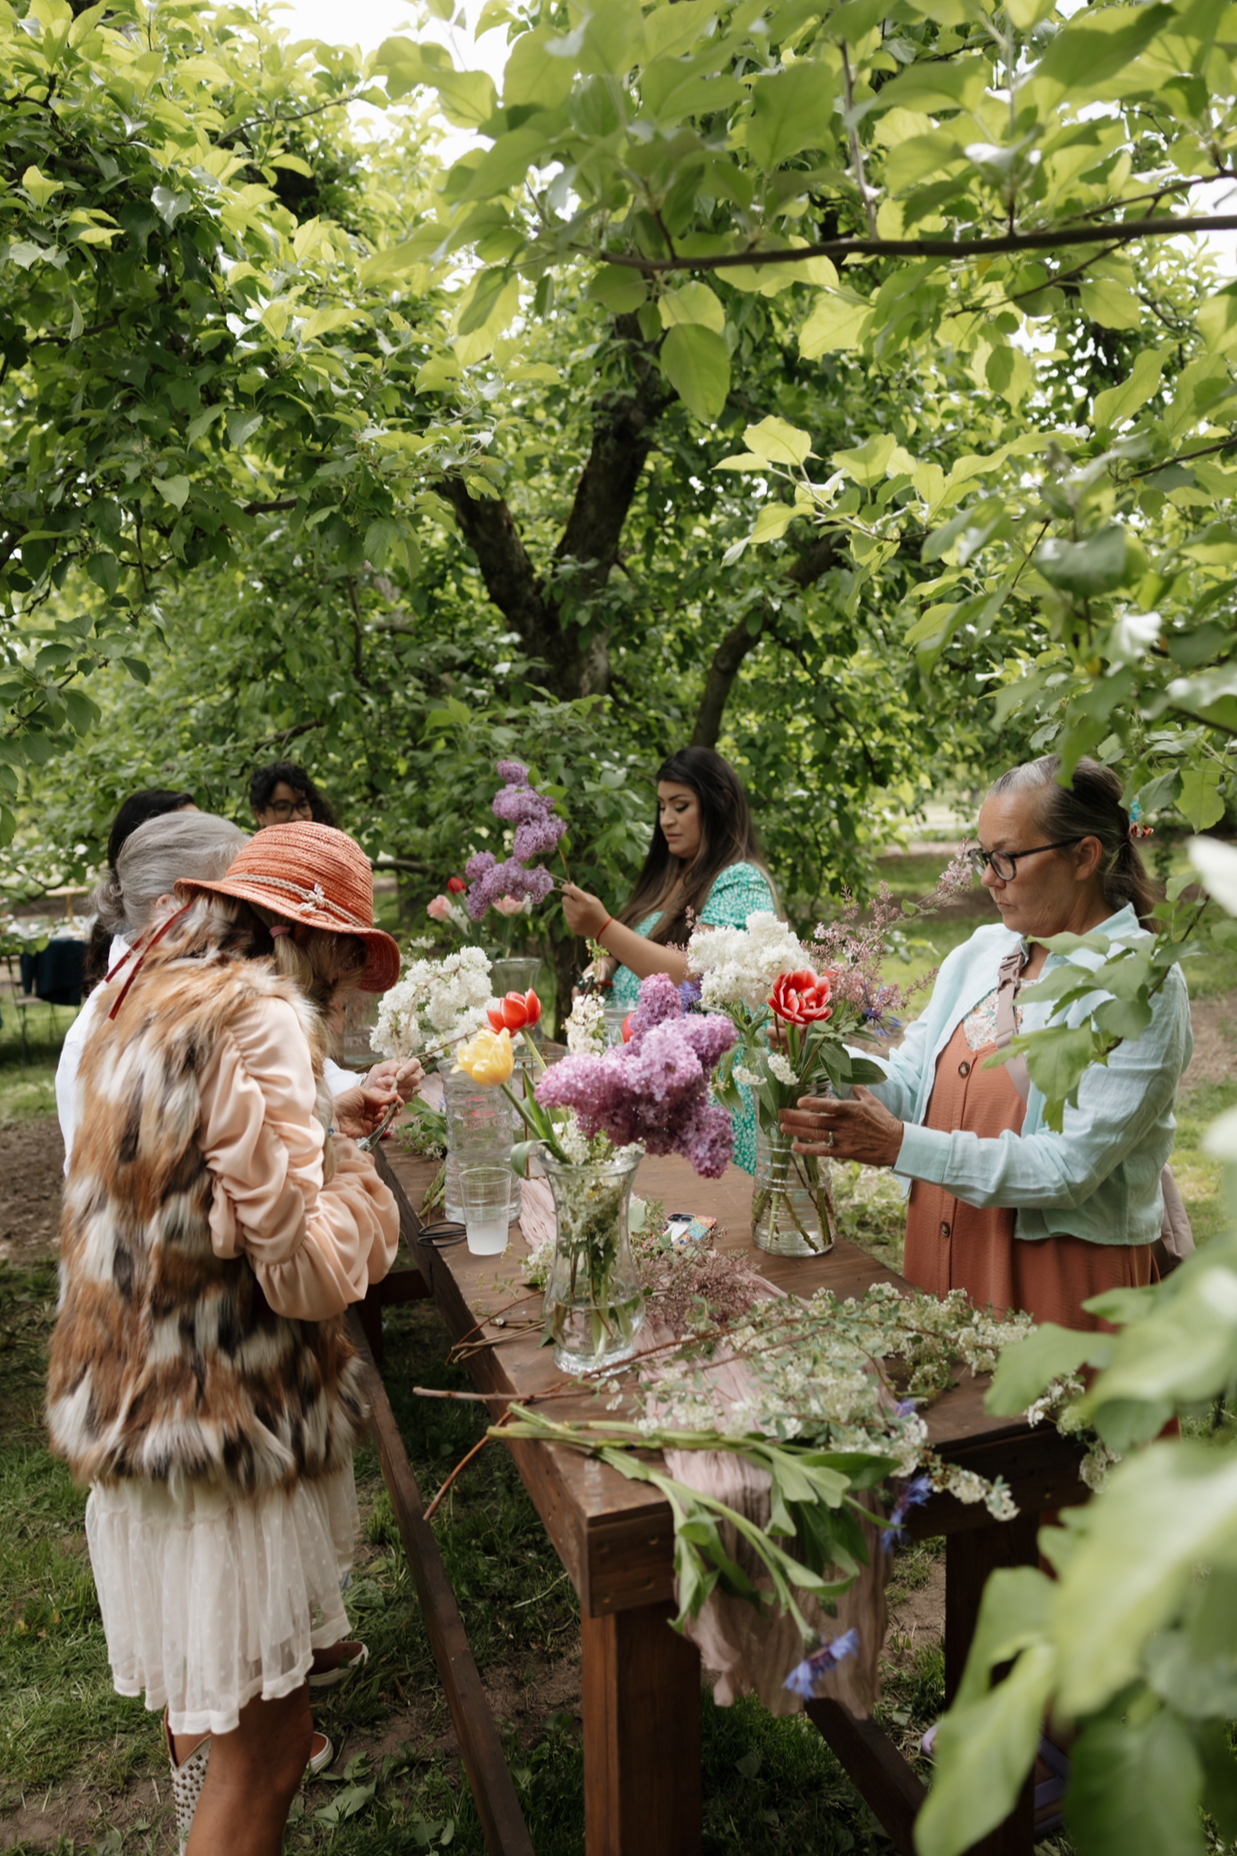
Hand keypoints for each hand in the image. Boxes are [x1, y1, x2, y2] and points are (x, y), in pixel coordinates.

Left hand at [333, 1083, 399, 1140]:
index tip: (398, 1098)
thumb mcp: (360, 1093)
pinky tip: (381, 1116)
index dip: (390, 1098)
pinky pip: (380, 1127)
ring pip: (384, 1117)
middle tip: (396, 1105)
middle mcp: (367, 1110)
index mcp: (365, 1099)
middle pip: (385, 1108)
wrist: (333, 1118)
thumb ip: (377, 1096)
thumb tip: (393, 1095)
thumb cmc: (343, 1102)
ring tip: (384, 1110)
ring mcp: (368, 1121)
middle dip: (391, 1106)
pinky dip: (383, 1122)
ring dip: (387, 1113)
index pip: (382, 1099)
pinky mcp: (368, 1131)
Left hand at [366, 1056, 423, 1102]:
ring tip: (381, 1085)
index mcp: (412, 1064)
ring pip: (408, 1091)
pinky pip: (403, 1099)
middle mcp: (417, 1076)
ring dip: (392, 1089)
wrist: (374, 1086)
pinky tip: (385, 1093)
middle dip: (398, 1082)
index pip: (414, 1064)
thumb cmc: (380, 1073)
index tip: (397, 1077)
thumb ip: (390, 1067)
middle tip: (383, 1081)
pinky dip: (392, 1097)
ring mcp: (415, 1088)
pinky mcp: (410, 1098)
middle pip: (414, 1080)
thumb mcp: (382, 1067)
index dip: (407, 1071)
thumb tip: (395, 1073)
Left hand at [562, 882, 610, 938]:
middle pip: (564, 899)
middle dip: (568, 898)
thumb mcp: (593, 899)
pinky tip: (579, 917)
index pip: (572, 891)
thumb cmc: (597, 910)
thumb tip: (570, 885)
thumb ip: (580, 892)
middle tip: (574, 901)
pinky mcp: (572, 925)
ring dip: (570, 907)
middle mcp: (579, 910)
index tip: (565, 887)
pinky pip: (566, 916)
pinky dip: (571, 915)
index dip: (566, 887)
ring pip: (564, 908)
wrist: (601, 928)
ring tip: (579, 910)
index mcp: (586, 901)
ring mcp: (574, 919)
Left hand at [780, 1086, 904, 1168]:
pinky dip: (808, 1149)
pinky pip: (824, 1151)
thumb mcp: (873, 1102)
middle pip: (817, 1120)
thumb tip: (853, 1082)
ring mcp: (844, 1139)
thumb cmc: (885, 1121)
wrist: (897, 1145)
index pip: (830, 1105)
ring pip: (817, 1135)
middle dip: (797, 1117)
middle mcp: (846, 1124)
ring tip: (783, 1127)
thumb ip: (859, 1091)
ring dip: (798, 1131)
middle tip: (781, 1113)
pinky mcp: (845, 1153)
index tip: (799, 1100)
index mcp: (852, 1109)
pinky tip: (795, 1146)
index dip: (814, 1103)